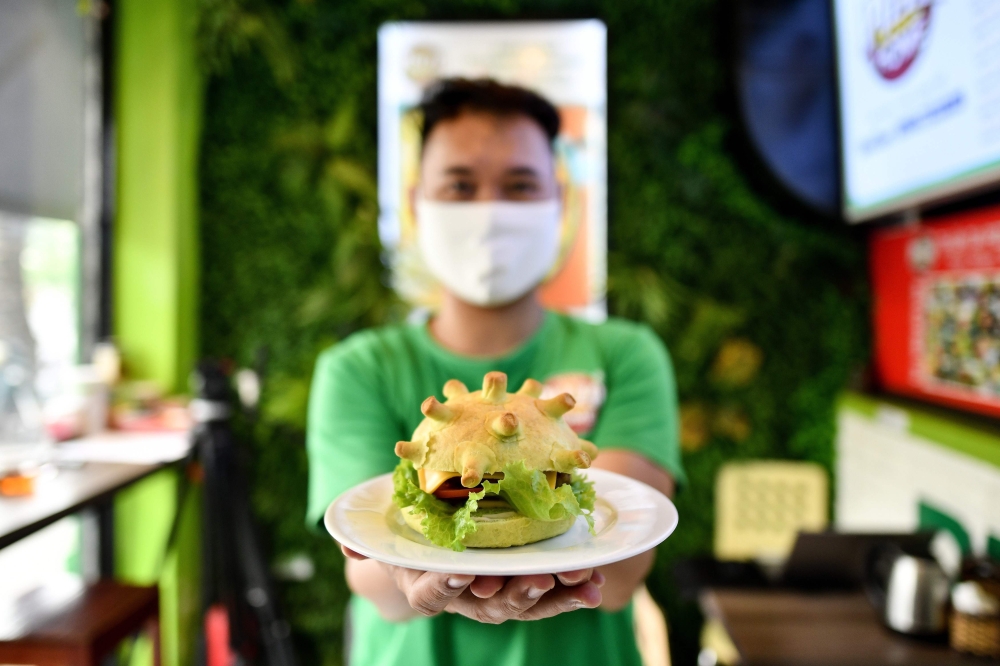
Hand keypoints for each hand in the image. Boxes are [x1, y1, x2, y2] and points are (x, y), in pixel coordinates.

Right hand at [342, 546, 602, 623]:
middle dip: (514, 593)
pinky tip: (597, 585)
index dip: (446, 585)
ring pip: (525, 604)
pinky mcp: (526, 589)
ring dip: (554, 595)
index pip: (434, 593)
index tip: (461, 573)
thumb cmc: (410, 533)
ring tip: (582, 582)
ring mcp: (497, 597)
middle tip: (535, 579)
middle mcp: (465, 598)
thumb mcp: (386, 530)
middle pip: (488, 604)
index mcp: (427, 584)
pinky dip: (574, 592)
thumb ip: (367, 536)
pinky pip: (551, 596)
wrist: (437, 545)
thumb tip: (346, 542)